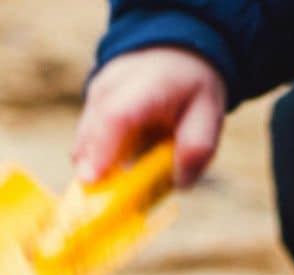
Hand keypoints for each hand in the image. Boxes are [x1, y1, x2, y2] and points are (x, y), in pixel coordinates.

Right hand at [72, 47, 226, 187]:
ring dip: (99, 169)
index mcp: (148, 85)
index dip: (101, 150)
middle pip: (90, 133)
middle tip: (102, 204)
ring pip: (84, 142)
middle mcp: (112, 86)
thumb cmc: (191, 87)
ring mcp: (95, 95)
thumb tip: (180, 183)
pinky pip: (86, 143)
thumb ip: (197, 148)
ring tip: (123, 181)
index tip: (91, 181)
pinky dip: (99, 160)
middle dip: (93, 172)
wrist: (175, 51)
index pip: (116, 117)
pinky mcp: (88, 107)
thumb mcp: (209, 113)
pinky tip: (121, 165)